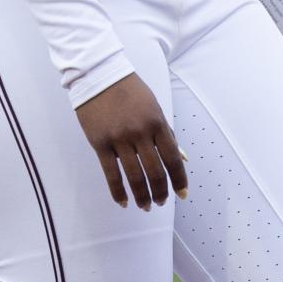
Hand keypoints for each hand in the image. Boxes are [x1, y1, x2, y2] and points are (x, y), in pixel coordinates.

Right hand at [74, 73, 188, 209]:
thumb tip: (183, 158)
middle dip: (160, 192)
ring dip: (142, 196)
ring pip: (134, 176)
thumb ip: (167, 134)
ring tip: (145, 206)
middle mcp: (140, 132)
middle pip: (155, 172)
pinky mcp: (100, 143)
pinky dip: (118, 192)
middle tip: (161, 202)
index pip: (172, 158)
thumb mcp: (154, 108)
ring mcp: (119, 139)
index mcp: (157, 122)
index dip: (179, 179)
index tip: (182, 194)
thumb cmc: (130, 91)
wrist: (99, 75)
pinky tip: (124, 202)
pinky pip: (111, 174)